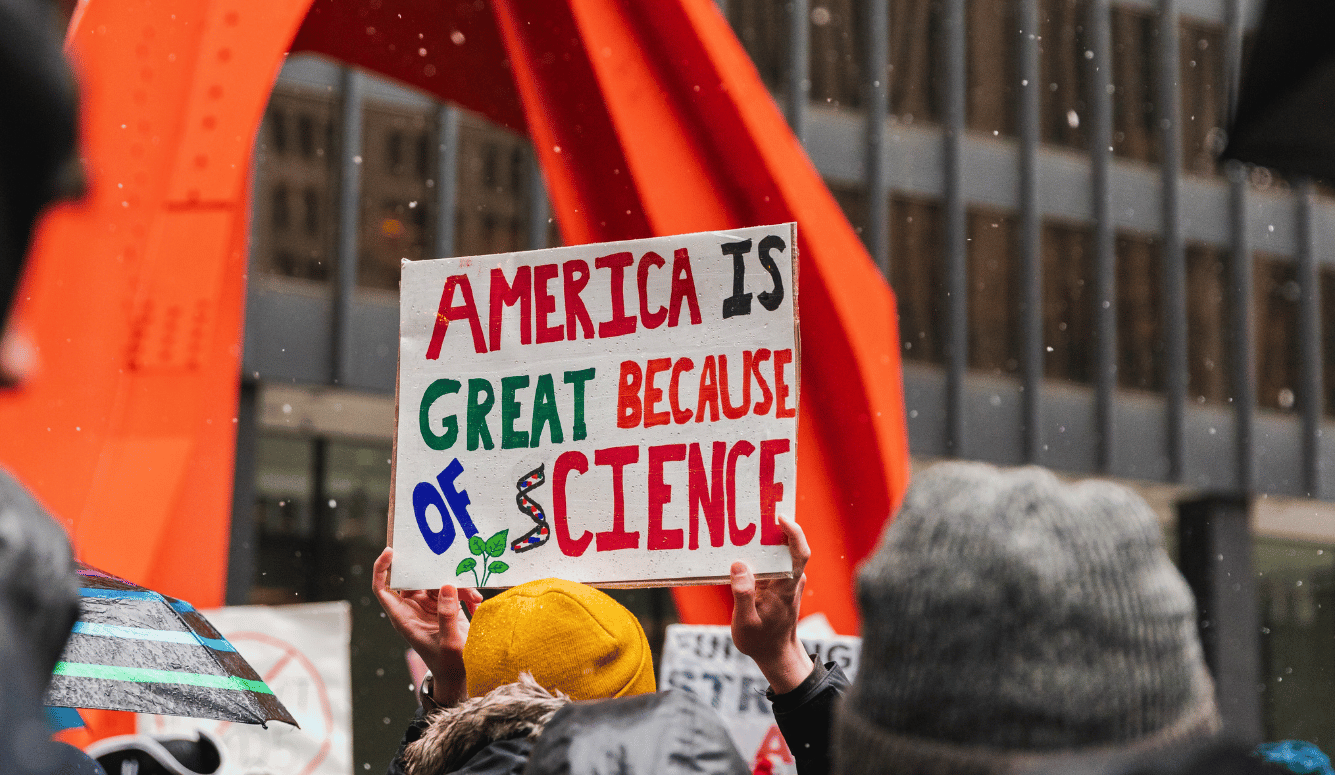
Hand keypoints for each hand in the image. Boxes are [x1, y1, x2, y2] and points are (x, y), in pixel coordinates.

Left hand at [373, 547, 482, 706]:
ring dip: (458, 586)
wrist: (461, 675)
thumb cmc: (449, 664)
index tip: (390, 552)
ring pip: (437, 582)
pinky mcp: (445, 605)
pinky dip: (466, 593)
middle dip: (433, 573)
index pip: (382, 588)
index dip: (381, 569)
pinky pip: (452, 589)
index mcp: (403, 618)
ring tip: (473, 598)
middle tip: (451, 567)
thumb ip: (446, 614)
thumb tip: (446, 586)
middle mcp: (413, 609)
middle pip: (415, 579)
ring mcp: (429, 606)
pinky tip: (476, 604)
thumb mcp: (449, 642)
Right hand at [730, 516, 812, 693]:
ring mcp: (785, 581)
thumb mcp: (745, 623)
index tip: (780, 517)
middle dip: (772, 527)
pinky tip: (740, 546)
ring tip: (742, 524)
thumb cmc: (760, 641)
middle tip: (752, 510)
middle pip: (787, 546)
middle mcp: (790, 580)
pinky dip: (758, 552)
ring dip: (763, 538)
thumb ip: (743, 595)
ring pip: (778, 553)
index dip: (794, 533)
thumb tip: (739, 565)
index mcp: (786, 588)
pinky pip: (770, 561)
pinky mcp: (777, 583)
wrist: (775, 655)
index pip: (799, 554)